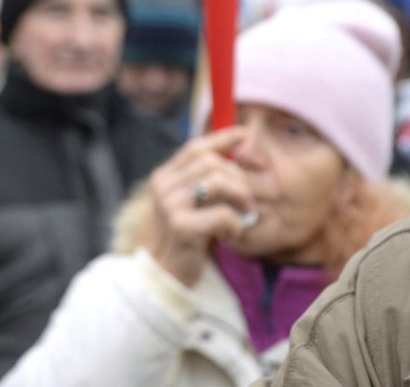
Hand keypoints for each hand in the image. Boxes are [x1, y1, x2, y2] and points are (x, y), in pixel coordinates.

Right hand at [145, 127, 255, 286]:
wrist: (165, 275)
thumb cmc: (185, 238)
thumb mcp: (189, 204)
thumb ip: (203, 180)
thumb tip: (235, 150)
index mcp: (164, 177)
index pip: (195, 148)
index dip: (222, 139)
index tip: (244, 135)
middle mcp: (163, 186)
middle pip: (211, 162)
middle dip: (238, 178)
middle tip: (246, 200)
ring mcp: (169, 205)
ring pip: (217, 182)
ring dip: (240, 198)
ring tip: (243, 214)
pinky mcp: (181, 226)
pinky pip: (222, 213)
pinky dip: (235, 224)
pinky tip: (232, 234)